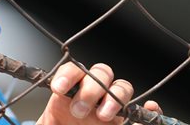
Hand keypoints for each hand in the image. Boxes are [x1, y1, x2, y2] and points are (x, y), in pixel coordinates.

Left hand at [38, 62, 161, 123]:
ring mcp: (112, 104)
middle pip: (101, 73)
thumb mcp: (49, 123)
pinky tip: (150, 108)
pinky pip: (142, 110)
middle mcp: (94, 91)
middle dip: (91, 88)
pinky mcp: (125, 119)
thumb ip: (47, 120)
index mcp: (73, 87)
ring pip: (121, 86)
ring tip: (103, 116)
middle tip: (78, 110)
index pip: (73, 70)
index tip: (58, 89)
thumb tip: (39, 122)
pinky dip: (150, 108)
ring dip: (114, 97)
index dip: (67, 76)